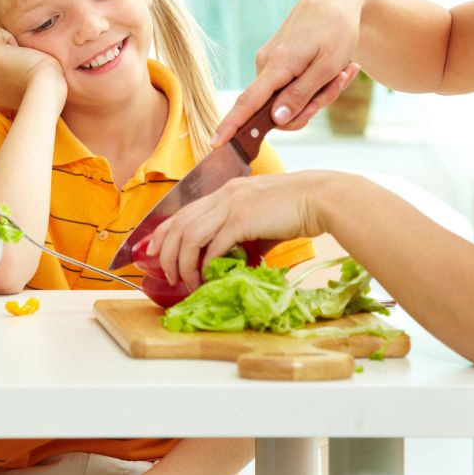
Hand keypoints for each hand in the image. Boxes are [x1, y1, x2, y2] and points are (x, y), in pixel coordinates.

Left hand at [0, 27, 66, 111]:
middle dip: (4, 53)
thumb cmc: (42, 66)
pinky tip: (13, 84)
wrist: (46, 92)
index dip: (14, 40)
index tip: (23, 51)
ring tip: (18, 74)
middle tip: (21, 63)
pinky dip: (0, 81)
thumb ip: (5, 40)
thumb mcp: (27, 42)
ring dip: (0, 67)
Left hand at [147, 172, 331, 289]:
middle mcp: (224, 195)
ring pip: (190, 235)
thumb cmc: (296, 211)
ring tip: (185, 282)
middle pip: (179, 224)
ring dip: (182, 262)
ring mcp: (232, 205)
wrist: (320, 198)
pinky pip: (214, 245)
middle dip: (165, 252)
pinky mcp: (243, 219)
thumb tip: (232, 261)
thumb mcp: (261, 220)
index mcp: (226, 192)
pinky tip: (208, 277)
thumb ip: (242, 236)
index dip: (163, 232)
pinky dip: (207, 264)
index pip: (183, 211)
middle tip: (166, 275)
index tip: (153, 251)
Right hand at [213, 0, 365, 146]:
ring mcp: (270, 63)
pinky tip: (338, 67)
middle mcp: (266, 65)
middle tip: (340, 80)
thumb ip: (301, 95)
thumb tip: (277, 120)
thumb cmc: (336, 31)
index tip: (215, 143)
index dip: (232, 125)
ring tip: (343, 68)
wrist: (333, 0)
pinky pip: (293, 87)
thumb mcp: (327, 67)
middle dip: (313, 105)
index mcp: (277, 65)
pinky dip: (315, 84)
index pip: (248, 102)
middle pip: (280, 109)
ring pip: (290, 99)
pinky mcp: (276, 63)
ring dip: (320, 93)